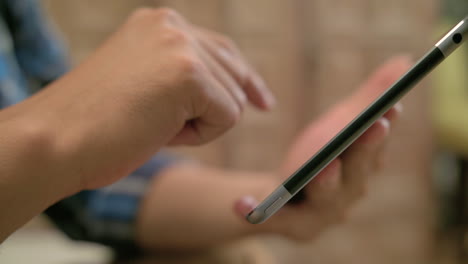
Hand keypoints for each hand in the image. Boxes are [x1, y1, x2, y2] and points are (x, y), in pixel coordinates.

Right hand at [18, 8, 273, 189]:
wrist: (57, 141)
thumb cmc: (98, 123)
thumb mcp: (146, 83)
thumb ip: (187, 74)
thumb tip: (241, 92)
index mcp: (161, 24)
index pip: (223, 50)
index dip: (245, 79)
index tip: (262, 101)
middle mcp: (173, 25)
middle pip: (234, 77)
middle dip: (207, 112)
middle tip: (156, 122)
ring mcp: (181, 46)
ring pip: (233, 101)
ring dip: (199, 125)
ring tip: (151, 124)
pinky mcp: (188, 73)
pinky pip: (228, 117)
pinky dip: (200, 136)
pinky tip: (159, 130)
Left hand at [234, 56, 411, 240]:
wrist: (285, 195)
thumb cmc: (319, 155)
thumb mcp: (340, 122)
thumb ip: (369, 97)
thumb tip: (403, 60)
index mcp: (362, 170)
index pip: (377, 150)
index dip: (384, 130)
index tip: (392, 108)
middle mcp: (347, 194)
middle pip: (358, 174)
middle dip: (366, 151)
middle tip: (372, 126)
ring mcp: (319, 212)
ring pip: (326, 198)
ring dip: (327, 182)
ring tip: (325, 166)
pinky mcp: (289, 223)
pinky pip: (272, 218)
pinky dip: (257, 211)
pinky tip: (239, 204)